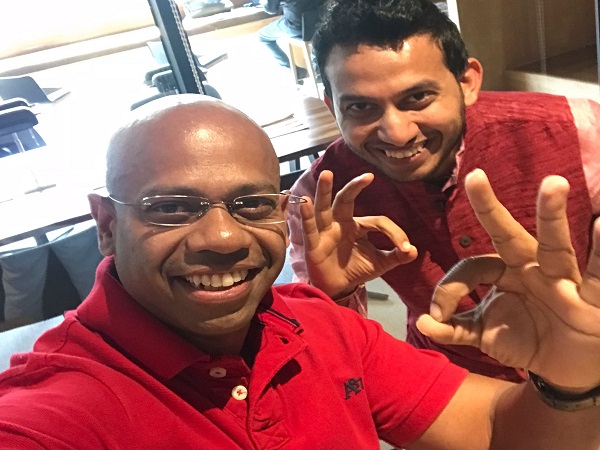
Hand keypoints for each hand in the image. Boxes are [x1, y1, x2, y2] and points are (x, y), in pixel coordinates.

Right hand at [299, 170, 416, 298]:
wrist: (338, 288)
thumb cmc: (356, 269)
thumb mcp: (380, 263)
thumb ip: (397, 256)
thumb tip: (413, 250)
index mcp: (358, 226)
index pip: (378, 222)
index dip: (394, 233)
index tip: (405, 248)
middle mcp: (340, 223)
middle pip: (346, 201)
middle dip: (355, 187)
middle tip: (368, 176)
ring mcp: (325, 232)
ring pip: (324, 208)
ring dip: (324, 191)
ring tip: (327, 174)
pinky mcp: (313, 244)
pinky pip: (310, 228)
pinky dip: (307, 216)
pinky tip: (305, 203)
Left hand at [417, 169, 599, 390]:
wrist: (562, 368)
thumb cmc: (524, 340)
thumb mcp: (483, 335)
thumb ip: (454, 329)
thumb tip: (423, 323)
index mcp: (505, 271)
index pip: (473, 266)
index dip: (450, 287)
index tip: (437, 315)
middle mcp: (531, 267)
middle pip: (508, 234)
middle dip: (489, 207)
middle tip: (474, 177)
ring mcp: (562, 280)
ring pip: (556, 244)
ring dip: (552, 215)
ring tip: (553, 184)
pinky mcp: (591, 299)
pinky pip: (596, 276)